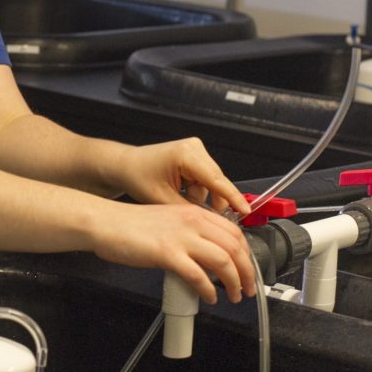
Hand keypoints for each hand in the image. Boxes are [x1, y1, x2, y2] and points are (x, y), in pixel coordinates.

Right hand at [88, 200, 255, 303]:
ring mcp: (180, 237)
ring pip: (223, 261)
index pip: (234, 232)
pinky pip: (198, 275)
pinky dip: (208, 290)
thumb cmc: (130, 225)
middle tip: (248, 288)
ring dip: (234, 283)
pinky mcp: (167, 253)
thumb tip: (205, 256)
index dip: (246, 254)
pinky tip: (208, 297)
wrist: (106, 223)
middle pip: (234, 247)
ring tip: (234, 296)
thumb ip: (190, 233)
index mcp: (194, 212)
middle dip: (247, 272)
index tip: (247, 269)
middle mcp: (192, 221)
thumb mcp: (169, 220)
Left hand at [112, 138, 251, 215]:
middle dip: (211, 201)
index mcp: (185, 155)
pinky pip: (205, 179)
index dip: (233, 198)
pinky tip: (181, 193)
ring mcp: (195, 149)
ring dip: (201, 196)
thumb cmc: (137, 177)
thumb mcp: (163, 199)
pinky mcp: (194, 155)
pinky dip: (197, 190)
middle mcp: (194, 148)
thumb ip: (190, 211)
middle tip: (202, 218)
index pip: (216, 180)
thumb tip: (210, 223)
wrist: (126, 166)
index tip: (245, 211)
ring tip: (179, 199)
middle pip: (216, 182)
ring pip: (211, 183)